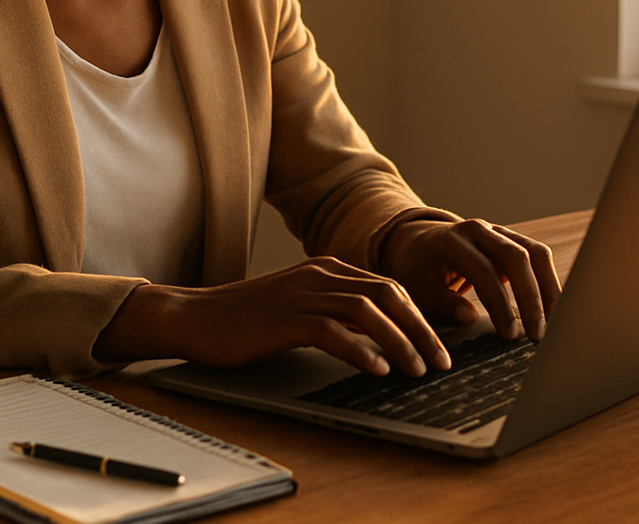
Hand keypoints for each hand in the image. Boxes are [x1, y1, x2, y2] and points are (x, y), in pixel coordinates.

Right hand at [93, 258, 452, 376]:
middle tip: (441, 361)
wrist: (196, 317)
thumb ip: (336, 315)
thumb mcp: (300, 308)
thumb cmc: (248, 320)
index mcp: (326, 269)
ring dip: (398, 341)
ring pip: (366, 310)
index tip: (440, 344)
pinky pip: (332, 331)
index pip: (389, 286)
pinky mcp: (284, 319)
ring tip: (416, 369)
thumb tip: (380, 341)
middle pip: (387, 293)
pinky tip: (376, 370)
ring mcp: (301, 294)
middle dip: (421, 328)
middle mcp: (318, 275)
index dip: (421, 314)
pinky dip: (360, 350)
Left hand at [379, 219, 560, 342]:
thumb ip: (442, 304)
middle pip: (516, 257)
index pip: (483, 270)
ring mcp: (498, 231)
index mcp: (451, 240)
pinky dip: (548, 282)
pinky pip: (538, 256)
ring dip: (548, 290)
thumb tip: (470, 317)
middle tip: (537, 334)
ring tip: (554, 324)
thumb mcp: (418, 291)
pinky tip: (552, 309)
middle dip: (531, 298)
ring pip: (535, 253)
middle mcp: (478, 230)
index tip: (509, 334)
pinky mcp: (512, 239)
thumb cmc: (418, 272)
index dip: (499, 303)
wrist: (418, 244)